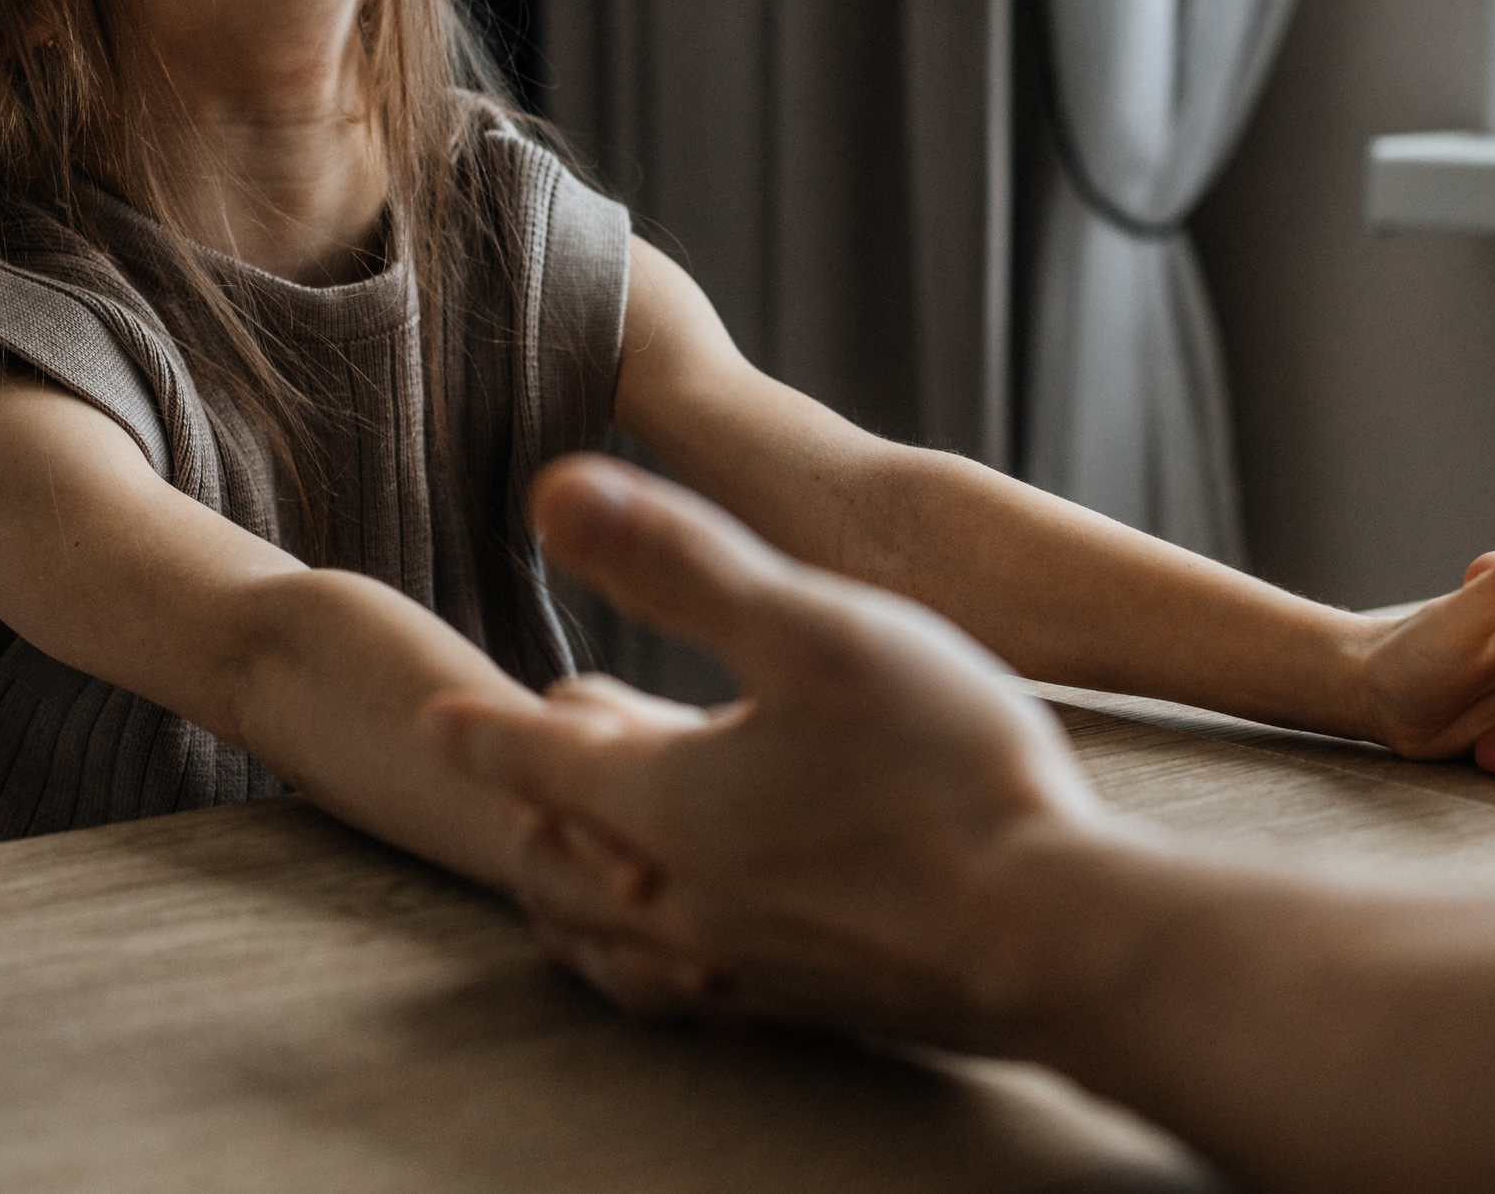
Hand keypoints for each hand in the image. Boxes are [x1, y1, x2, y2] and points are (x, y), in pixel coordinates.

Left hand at [425, 455, 1106, 1042]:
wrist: (1054, 936)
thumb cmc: (940, 769)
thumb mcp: (809, 629)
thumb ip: (681, 562)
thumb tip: (550, 489)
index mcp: (668, 808)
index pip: (537, 767)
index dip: (482, 731)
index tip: (439, 717)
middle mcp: (688, 901)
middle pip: (563, 869)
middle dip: (528, 820)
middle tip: (516, 782)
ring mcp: (750, 967)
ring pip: (622, 943)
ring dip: (582, 897)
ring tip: (581, 872)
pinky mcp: (819, 1005)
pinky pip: (695, 993)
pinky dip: (660, 957)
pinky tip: (705, 946)